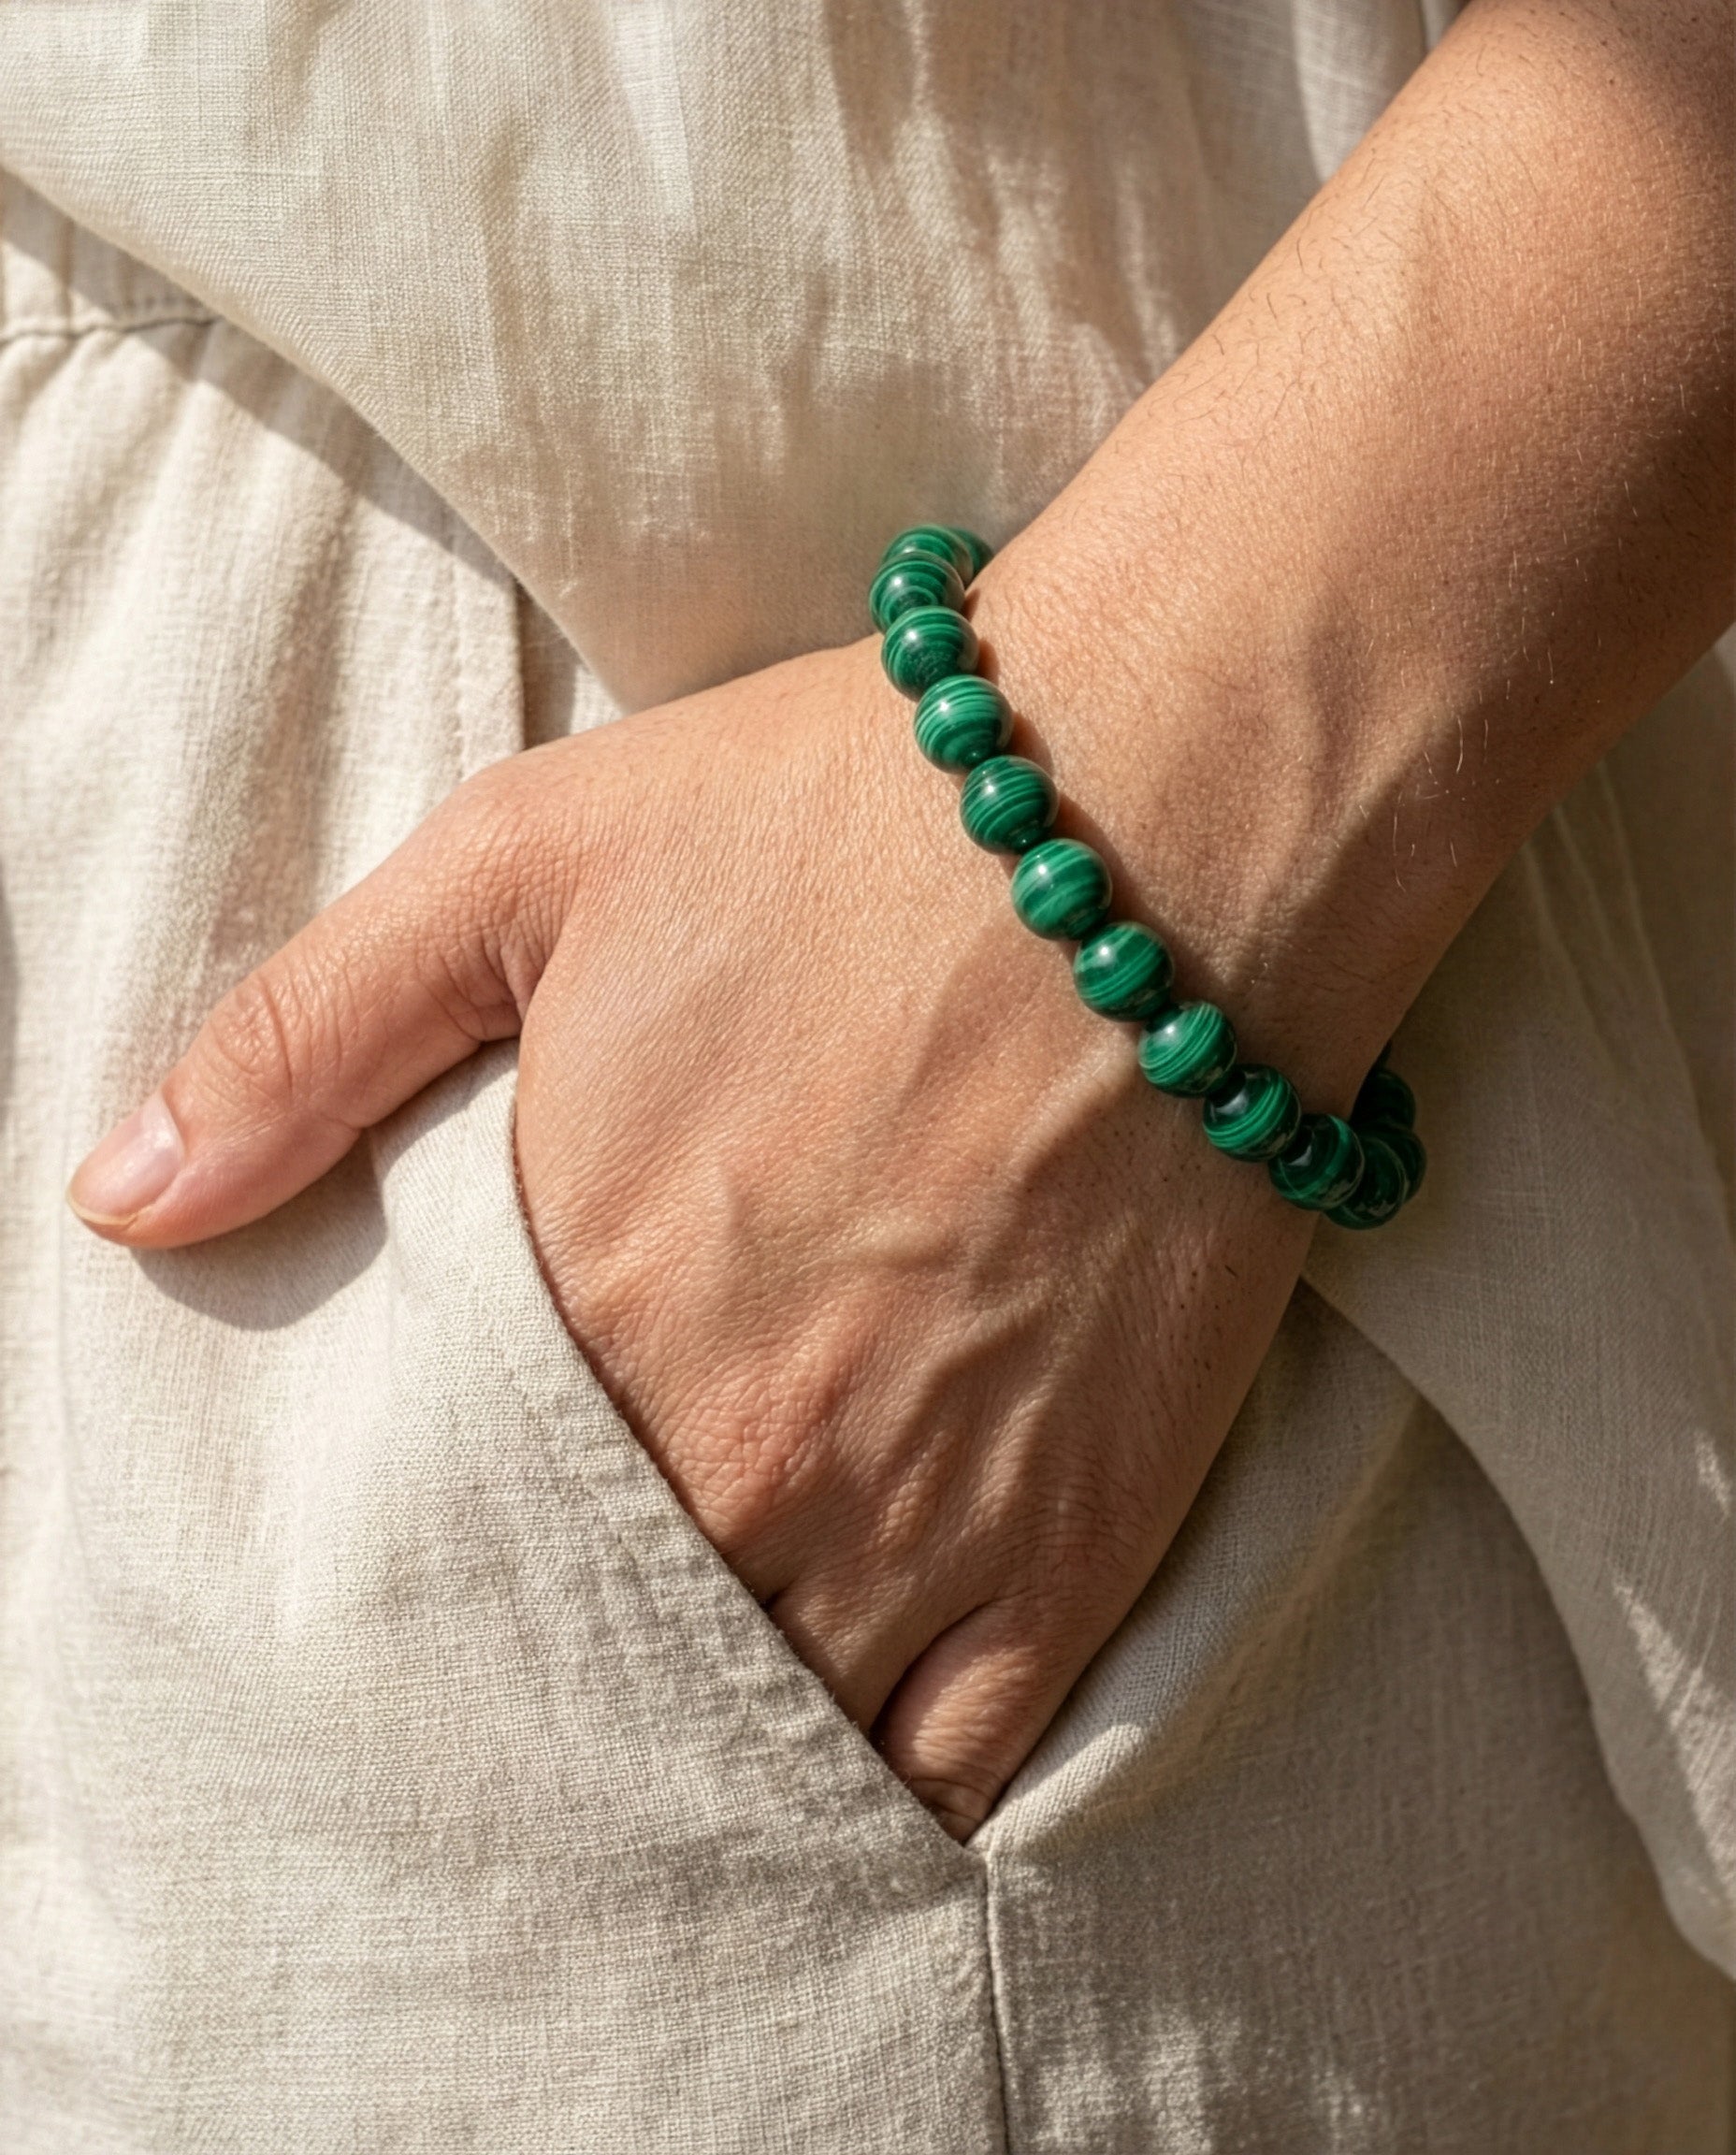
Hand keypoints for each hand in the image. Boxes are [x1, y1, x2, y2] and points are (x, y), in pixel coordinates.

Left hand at [67, 622, 1322, 1836]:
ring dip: (705, 1765)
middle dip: (548, 1696)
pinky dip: (889, 1806)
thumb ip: (305, 1039)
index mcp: (588, 1305)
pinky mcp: (1089, 1531)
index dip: (412, 1595)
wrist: (1168, 812)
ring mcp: (927, 1515)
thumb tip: (121, 1197)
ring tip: (658, 1778)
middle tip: (518, 1717)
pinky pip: (965, 1762)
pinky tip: (840, 1808)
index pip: (441, 1545)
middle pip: (600, 1666)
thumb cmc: (842, 820)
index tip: (399, 1614)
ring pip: (771, 1741)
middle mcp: (747, 1452)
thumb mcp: (518, 865)